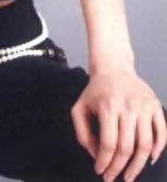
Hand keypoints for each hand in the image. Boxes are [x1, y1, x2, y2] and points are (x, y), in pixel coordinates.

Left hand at [70, 67, 166, 181]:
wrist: (114, 67)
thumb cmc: (96, 91)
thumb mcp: (80, 108)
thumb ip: (82, 133)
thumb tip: (96, 156)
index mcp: (108, 106)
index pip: (108, 143)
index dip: (105, 162)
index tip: (101, 172)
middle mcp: (127, 106)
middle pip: (126, 147)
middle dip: (118, 168)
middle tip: (112, 178)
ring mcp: (144, 106)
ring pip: (145, 144)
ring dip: (138, 165)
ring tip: (129, 175)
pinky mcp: (155, 105)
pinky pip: (161, 133)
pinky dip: (158, 149)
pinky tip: (149, 159)